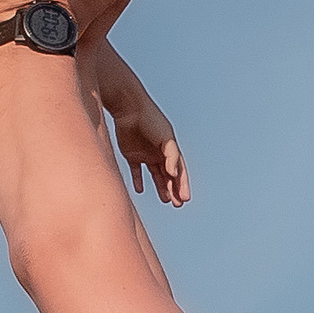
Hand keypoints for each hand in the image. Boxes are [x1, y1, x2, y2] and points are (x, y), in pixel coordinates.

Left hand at [101, 63, 189, 206]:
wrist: (128, 107)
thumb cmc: (150, 120)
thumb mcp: (165, 137)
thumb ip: (171, 156)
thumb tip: (173, 175)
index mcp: (170, 148)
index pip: (179, 170)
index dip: (183, 185)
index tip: (184, 199)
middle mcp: (159, 152)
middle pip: (169, 175)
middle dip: (174, 190)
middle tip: (177, 204)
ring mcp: (145, 154)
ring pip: (155, 175)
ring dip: (160, 187)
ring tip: (164, 200)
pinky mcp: (131, 154)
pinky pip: (137, 171)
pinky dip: (138, 181)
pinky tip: (140, 190)